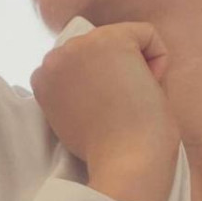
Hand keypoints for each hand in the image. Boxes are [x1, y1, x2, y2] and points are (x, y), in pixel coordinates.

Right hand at [29, 21, 179, 166]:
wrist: (126, 166)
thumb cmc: (110, 153)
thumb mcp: (75, 120)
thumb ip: (73, 92)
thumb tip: (99, 71)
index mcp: (42, 80)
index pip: (82, 64)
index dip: (102, 89)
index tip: (106, 118)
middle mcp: (54, 58)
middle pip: (101, 50)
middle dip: (117, 75)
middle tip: (122, 112)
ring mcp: (80, 46)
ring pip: (123, 41)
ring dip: (135, 70)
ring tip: (132, 102)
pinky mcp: (111, 40)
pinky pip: (147, 34)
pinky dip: (159, 59)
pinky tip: (149, 88)